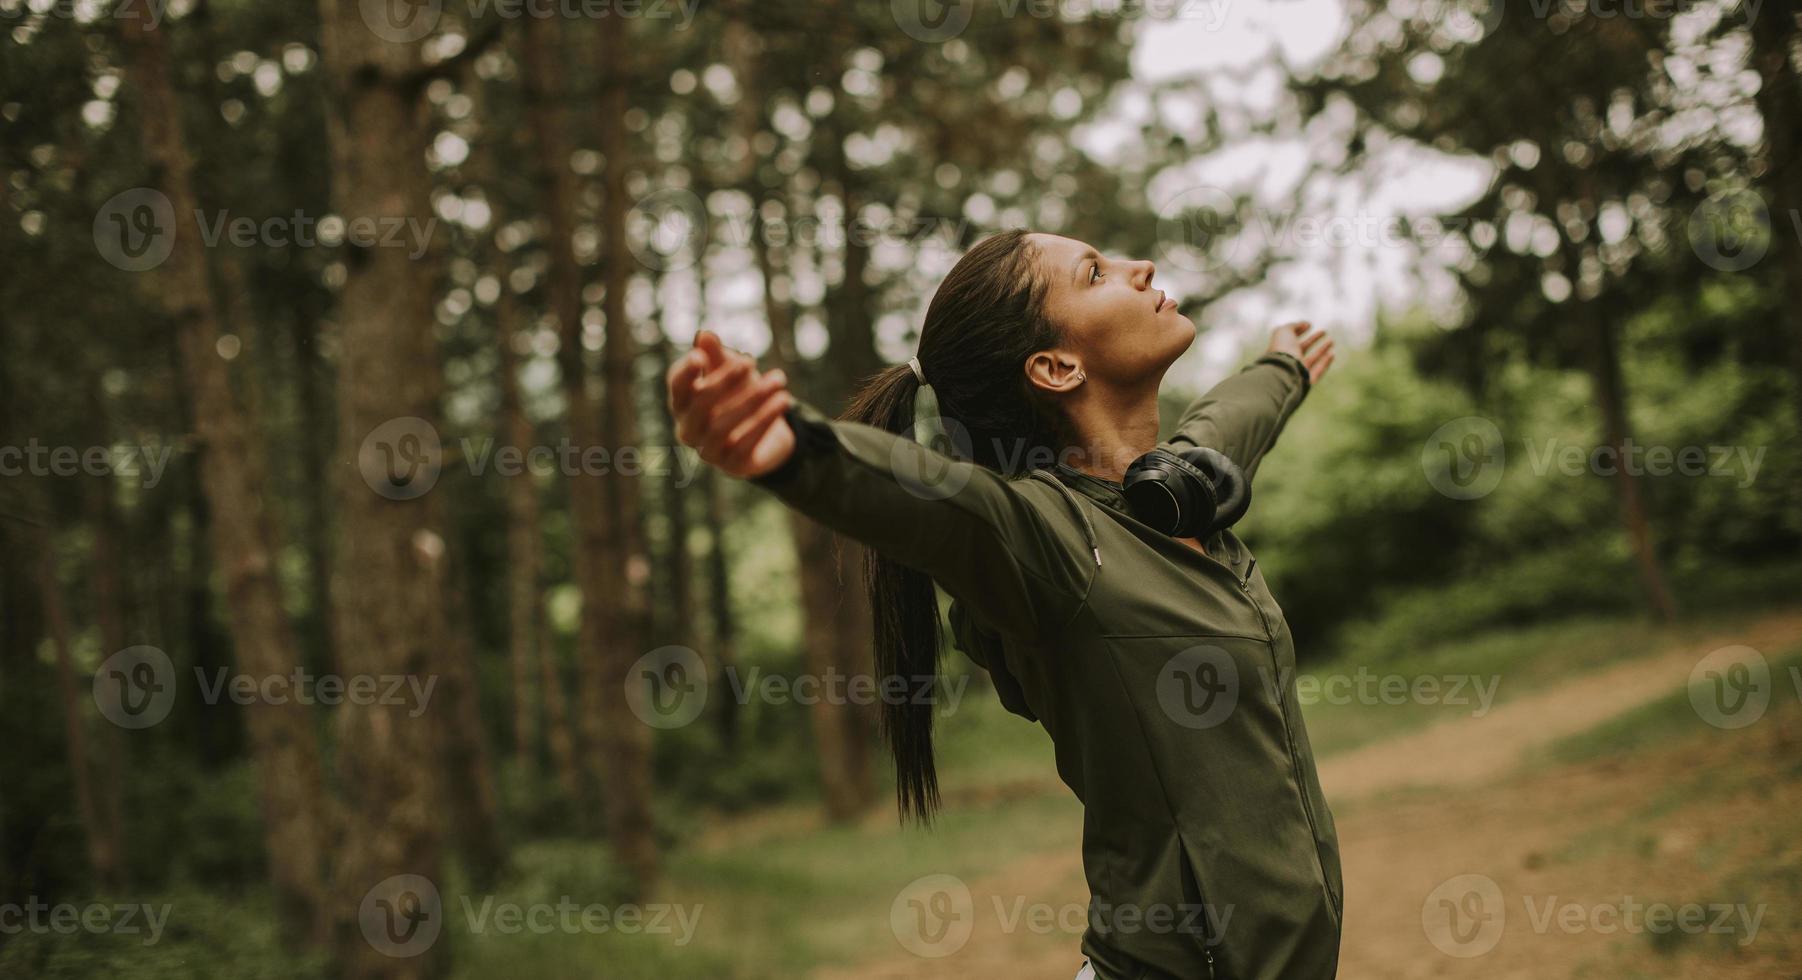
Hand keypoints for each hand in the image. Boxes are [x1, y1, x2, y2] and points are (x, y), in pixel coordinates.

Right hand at [667, 330, 795, 479]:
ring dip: (753, 400)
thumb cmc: (739, 394)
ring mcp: (707, 450)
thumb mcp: (730, 371)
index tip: (700, 356)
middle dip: (726, 380)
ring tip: (779, 380)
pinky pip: (745, 444)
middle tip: (750, 361)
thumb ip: (716, 355)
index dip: (685, 372)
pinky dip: (765, 421)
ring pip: (724, 426)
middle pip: (701, 405)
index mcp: (682, 404)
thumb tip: (704, 335)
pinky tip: (783, 402)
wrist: (766, 435)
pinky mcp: (730, 465)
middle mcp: (688, 429)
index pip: (677, 387)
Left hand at [1267, 321, 1333, 384]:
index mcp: (1280, 350)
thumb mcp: (1284, 332)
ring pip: (1312, 359)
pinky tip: (1332, 353)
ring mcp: (1298, 371)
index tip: (1310, 325)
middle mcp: (1288, 361)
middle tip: (1324, 331)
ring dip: (1322, 350)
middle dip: (1313, 339)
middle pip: (1302, 349)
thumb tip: (1306, 324)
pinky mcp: (1307, 380)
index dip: (1300, 331)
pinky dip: (1325, 362)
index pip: (1291, 339)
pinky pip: (1318, 370)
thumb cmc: (1282, 350)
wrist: (1284, 371)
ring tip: (1331, 340)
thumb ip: (1294, 325)